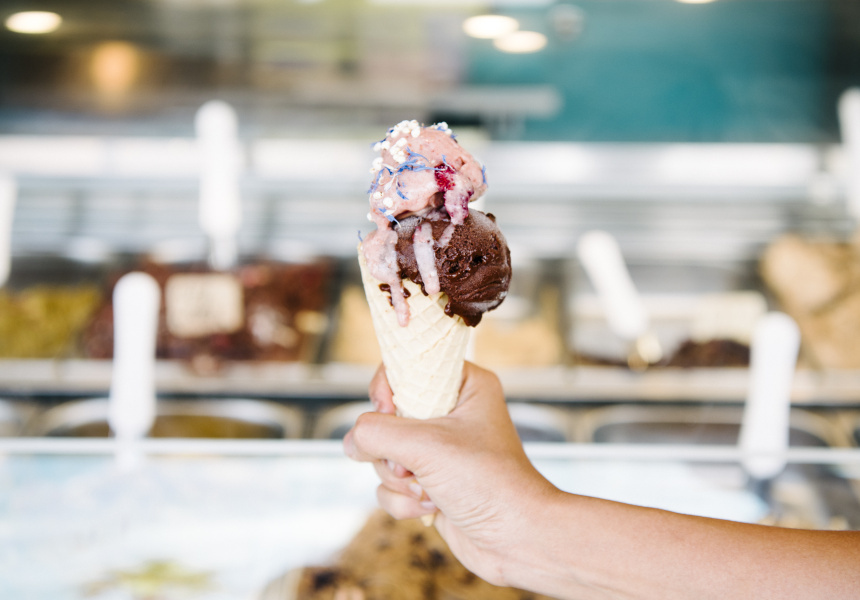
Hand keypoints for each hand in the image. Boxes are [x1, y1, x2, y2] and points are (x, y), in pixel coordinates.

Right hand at [343, 361, 558, 585]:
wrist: (517, 539)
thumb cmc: (487, 482)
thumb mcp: (426, 445)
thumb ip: (375, 433)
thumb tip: (350, 443)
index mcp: (463, 385)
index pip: (408, 366)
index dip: (388, 388)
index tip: (386, 408)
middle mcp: (451, 414)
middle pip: (387, 417)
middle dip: (393, 450)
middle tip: (414, 464)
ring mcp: (439, 451)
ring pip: (384, 455)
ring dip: (399, 479)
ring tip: (430, 489)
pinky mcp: (430, 483)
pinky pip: (391, 485)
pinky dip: (404, 501)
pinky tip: (433, 508)